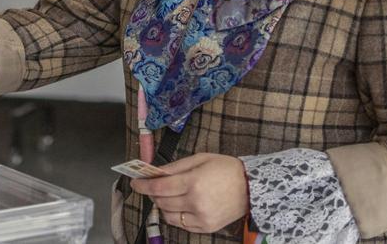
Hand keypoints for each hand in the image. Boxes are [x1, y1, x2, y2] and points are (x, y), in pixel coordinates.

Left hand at [131, 153, 247, 233]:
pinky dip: (175, 215)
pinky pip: (181, 224)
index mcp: (194, 182)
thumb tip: (155, 172)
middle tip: (152, 186)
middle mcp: (196, 202)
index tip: (135, 182)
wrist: (251, 187)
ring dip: (163, 205)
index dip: (143, 185)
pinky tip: (180, 205)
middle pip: (162, 201)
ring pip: (168, 215)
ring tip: (168, 195)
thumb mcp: (200, 159)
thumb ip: (175, 167)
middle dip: (153, 193)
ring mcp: (201, 217)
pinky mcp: (206, 227)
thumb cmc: (226, 169)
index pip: (159, 187)